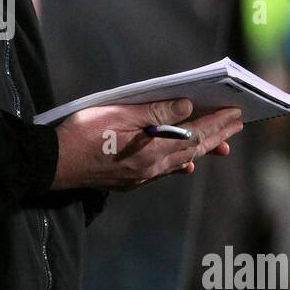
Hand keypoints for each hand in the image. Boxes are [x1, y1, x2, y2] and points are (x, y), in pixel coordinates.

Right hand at [50, 98, 242, 193]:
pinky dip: (179, 164)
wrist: (53, 164)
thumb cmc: (82, 134)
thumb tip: (187, 108)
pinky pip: (163, 172)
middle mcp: (152, 168)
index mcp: (153, 150)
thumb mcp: (120, 114)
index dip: (217, 122)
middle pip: (193, 150)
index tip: (235, 112)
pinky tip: (184, 165)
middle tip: (236, 125)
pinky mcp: (128, 181)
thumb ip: (156, 112)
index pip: (195, 134)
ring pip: (180, 162)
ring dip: (202, 150)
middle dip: (216, 135)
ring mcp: (140, 177)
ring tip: (220, 145)